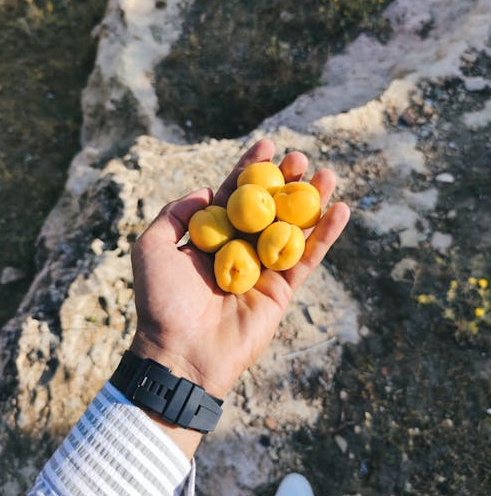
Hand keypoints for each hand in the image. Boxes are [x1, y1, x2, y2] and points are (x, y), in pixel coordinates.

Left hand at [129, 139, 348, 453]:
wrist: (180, 351)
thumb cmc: (162, 300)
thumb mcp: (152, 246)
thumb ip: (176, 214)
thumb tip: (207, 191)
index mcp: (211, 237)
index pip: (235, 195)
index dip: (251, 169)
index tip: (267, 144)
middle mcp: (241, 248)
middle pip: (269, 207)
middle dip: (285, 181)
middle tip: (300, 158)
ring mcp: (264, 269)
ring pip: (294, 228)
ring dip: (312, 202)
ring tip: (328, 175)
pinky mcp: (283, 291)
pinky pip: (308, 258)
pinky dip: (326, 235)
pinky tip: (342, 210)